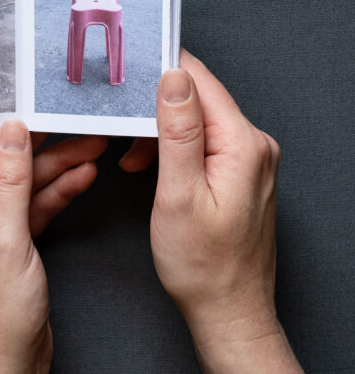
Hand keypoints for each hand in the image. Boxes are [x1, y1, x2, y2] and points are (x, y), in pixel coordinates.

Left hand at [0, 121, 106, 373]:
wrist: (9, 367)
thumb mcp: (5, 240)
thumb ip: (10, 181)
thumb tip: (13, 133)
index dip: (2, 129)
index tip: (29, 106)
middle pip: (0, 165)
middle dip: (39, 149)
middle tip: (69, 126)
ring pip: (21, 183)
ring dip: (55, 168)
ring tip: (88, 147)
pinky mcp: (8, 236)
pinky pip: (32, 204)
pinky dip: (56, 192)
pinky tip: (80, 175)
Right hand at [122, 49, 301, 372]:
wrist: (228, 308)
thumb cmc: (202, 263)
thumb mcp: (179, 195)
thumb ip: (179, 132)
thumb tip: (175, 77)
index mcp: (243, 145)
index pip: (201, 82)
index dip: (162, 70)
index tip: (130, 67)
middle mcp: (254, 145)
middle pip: (198, 100)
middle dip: (155, 108)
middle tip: (121, 123)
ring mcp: (250, 158)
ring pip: (197, 121)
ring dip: (161, 132)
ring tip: (134, 159)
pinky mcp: (240, 170)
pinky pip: (204, 142)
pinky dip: (174, 149)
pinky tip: (153, 166)